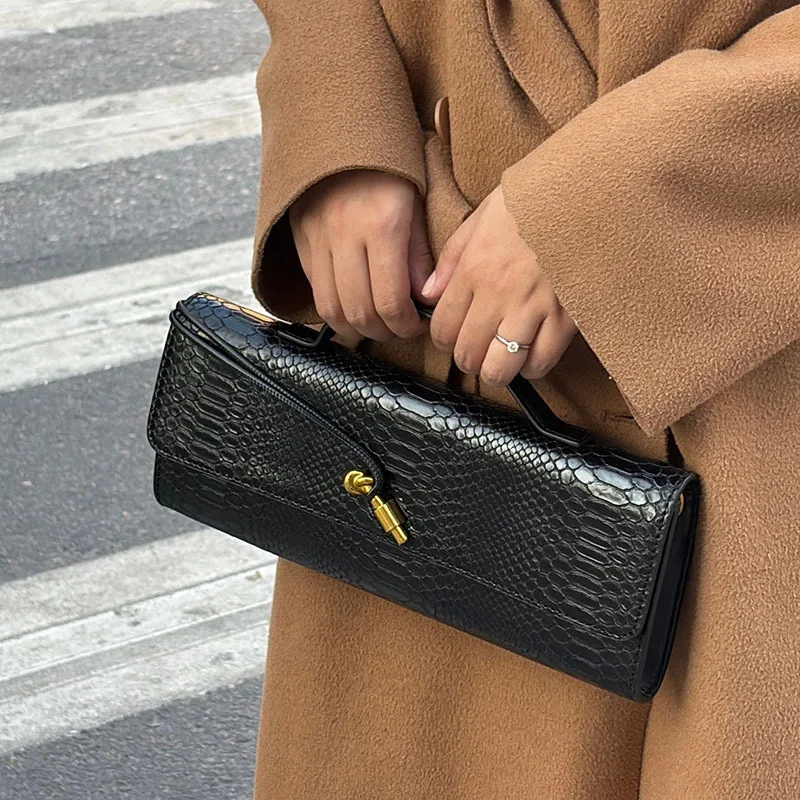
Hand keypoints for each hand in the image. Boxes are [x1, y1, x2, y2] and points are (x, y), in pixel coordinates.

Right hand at [289, 170, 432, 341]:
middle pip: (358, 312)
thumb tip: (423, 300)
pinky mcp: (300, 237)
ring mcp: (317, 237)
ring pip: (330, 308)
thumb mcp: (417, 203)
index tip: (416, 325)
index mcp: (382, 225)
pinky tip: (352, 303)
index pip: (390, 301)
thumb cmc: (390, 163)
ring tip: (375, 323)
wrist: (341, 124)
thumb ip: (420, 256)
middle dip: (383, 332)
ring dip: (355, 327)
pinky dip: (334, 306)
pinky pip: (314, 288)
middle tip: (398, 328)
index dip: (405, 325)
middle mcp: (344, 234)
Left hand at [421, 185, 576, 386]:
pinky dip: (531, 367)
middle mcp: (499, 294)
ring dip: (495, 371)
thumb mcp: (483, 216)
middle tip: (476, 349)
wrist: (591, 187)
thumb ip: (452, 258)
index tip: (453, 335)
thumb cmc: (537, 198)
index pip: (442, 328)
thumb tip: (429, 294)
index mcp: (475, 269)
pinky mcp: (568, 318)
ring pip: (499, 368)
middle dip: (467, 358)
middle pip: (467, 354)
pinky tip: (530, 354)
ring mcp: (534, 309)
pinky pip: (540, 362)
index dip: (443, 339)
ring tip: (500, 360)